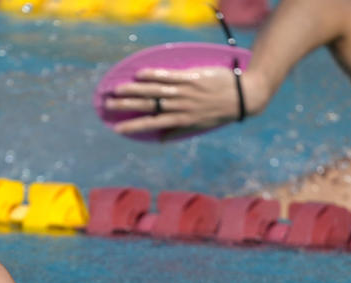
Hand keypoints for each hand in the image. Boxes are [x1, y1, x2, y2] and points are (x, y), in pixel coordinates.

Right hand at [104, 66, 262, 137]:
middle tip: (108, 104)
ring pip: (154, 91)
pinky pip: (168, 76)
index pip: (151, 123)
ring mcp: (184, 91)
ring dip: (134, 90)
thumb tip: (161, 140)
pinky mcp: (191, 77)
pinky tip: (139, 74)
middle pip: (147, 106)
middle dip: (126, 105)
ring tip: (117, 89)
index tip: (116, 128)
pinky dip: (153, 75)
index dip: (133, 126)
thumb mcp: (200, 127)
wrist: (242, 96)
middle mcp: (179, 106)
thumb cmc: (220, 112)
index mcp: (180, 120)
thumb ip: (179, 131)